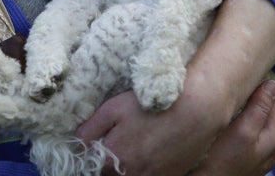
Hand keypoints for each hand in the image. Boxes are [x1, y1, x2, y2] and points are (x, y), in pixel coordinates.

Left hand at [76, 64, 233, 175]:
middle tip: (121, 138)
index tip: (97, 140)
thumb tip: (78, 141)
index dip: (92, 151)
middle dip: (109, 159)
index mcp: (112, 157)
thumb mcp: (114, 108)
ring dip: (127, 165)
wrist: (196, 112)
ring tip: (138, 143)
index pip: (89, 164)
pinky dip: (145, 167)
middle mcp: (130, 175)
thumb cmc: (152, 106)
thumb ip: (91, 128)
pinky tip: (152, 150)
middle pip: (109, 173)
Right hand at [192, 73, 274, 175]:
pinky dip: (264, 120)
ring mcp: (262, 156)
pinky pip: (264, 134)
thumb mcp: (241, 131)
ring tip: (270, 94)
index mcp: (272, 138)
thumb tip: (273, 85)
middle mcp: (272, 148)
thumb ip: (259, 108)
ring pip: (273, 125)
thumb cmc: (219, 160)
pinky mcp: (251, 160)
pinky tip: (255, 118)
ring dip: (273, 108)